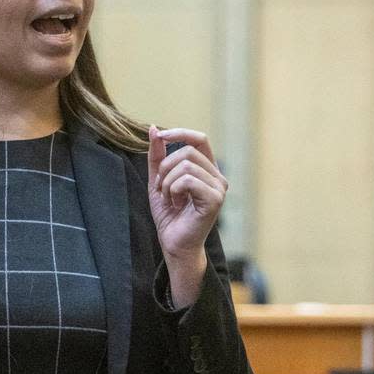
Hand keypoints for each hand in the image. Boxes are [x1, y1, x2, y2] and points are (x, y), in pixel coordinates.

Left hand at [147, 125, 227, 305]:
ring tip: (170, 199)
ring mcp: (219, 188)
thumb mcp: (158, 180)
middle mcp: (218, 177)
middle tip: (161, 188)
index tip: (160, 136)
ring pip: (185, 166)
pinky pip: (187, 180)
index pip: (199, 139)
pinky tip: (176, 205)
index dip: (179, 133)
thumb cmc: (170, 216)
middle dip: (165, 167)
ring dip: (167, 182)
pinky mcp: (215, 199)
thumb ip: (157, 156)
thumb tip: (153, 129)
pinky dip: (173, 190)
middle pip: (187, 151)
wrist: (174, 244)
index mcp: (207, 170)